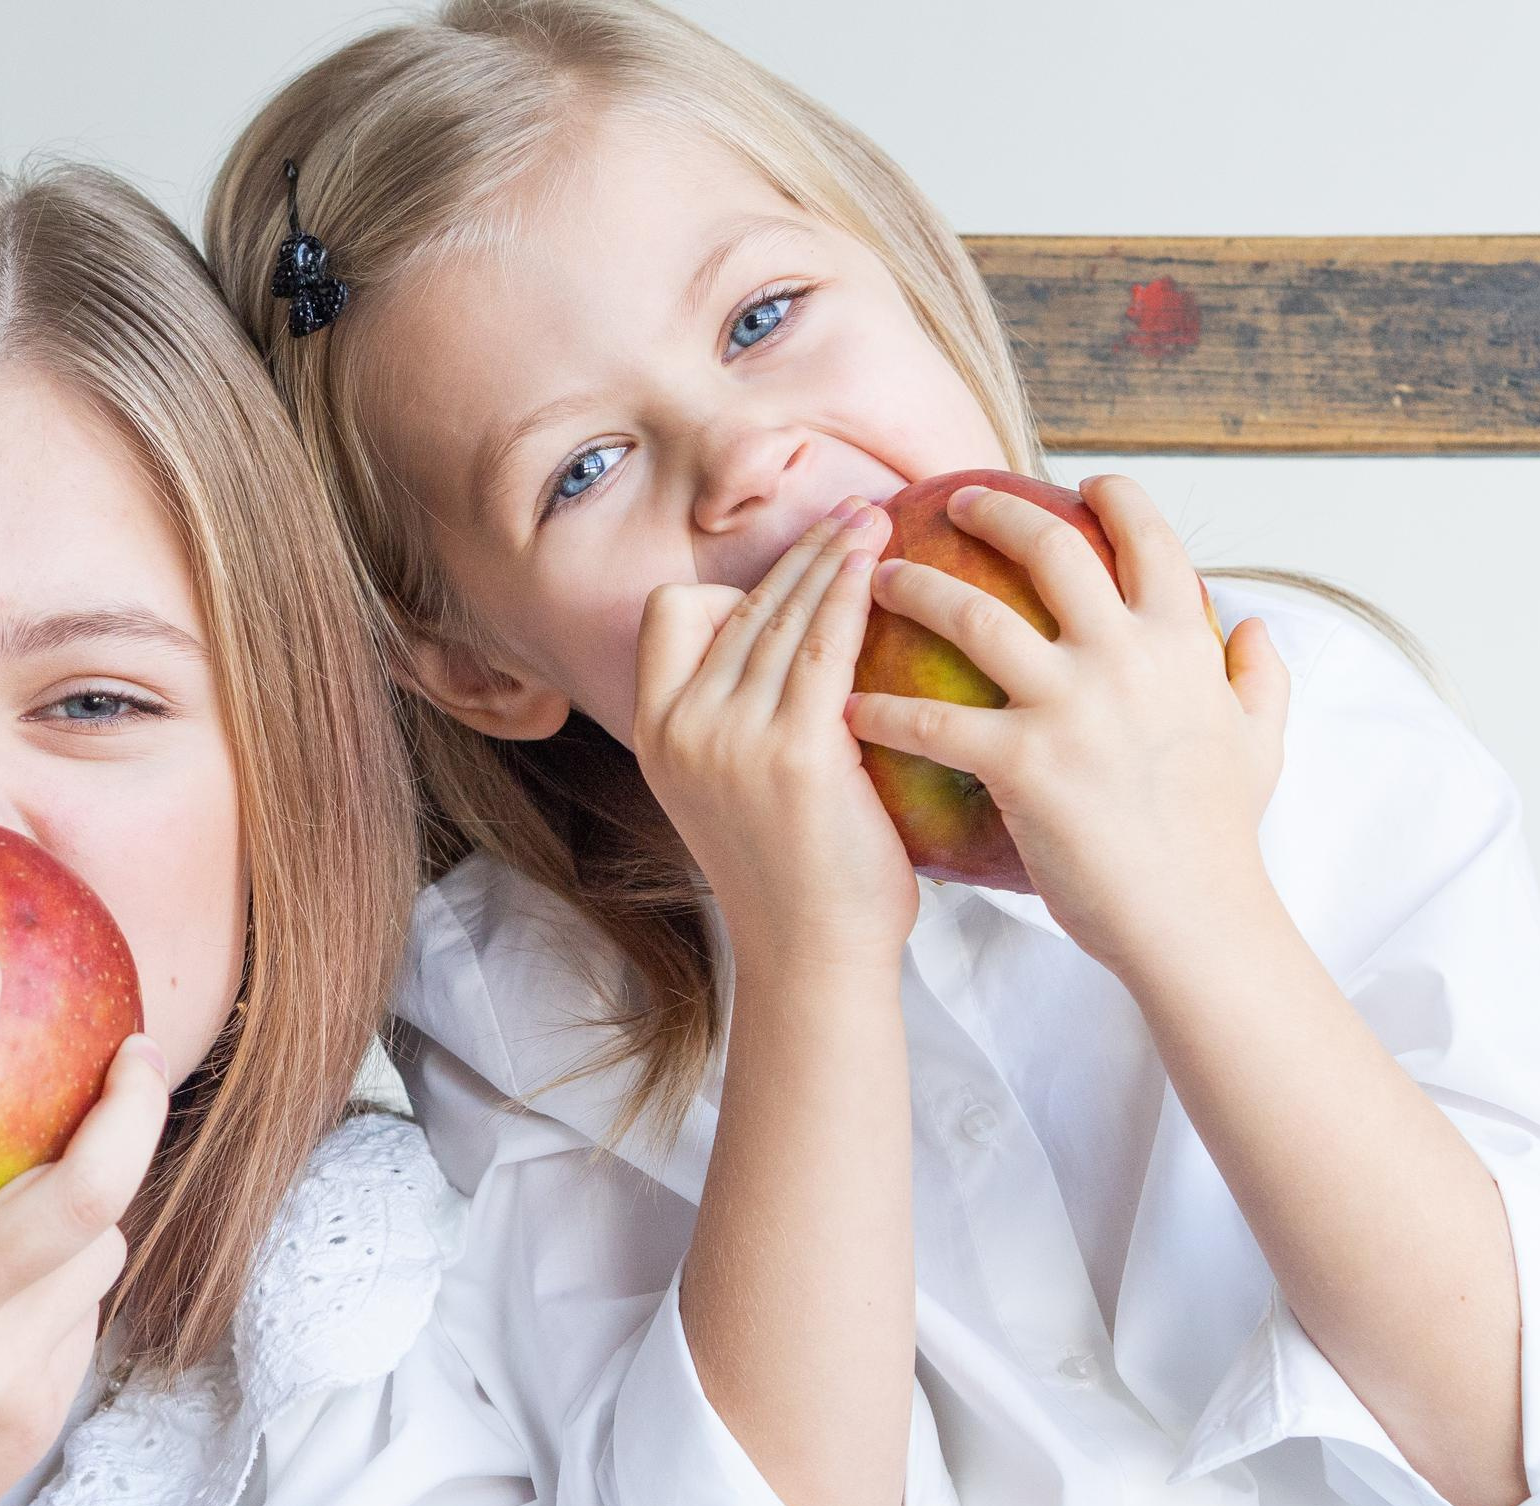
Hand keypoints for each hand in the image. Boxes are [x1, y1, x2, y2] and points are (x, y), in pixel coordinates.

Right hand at [634, 496, 919, 972]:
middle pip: (738, 602)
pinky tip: (883, 562)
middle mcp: (680, 727)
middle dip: (801, 550)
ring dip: (833, 554)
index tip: (793, 571)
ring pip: (782, 610)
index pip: (672, 613)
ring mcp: (729, 737)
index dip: (733, 584)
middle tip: (855, 513)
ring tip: (876, 521)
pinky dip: (852, 590)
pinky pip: (823, 643)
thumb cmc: (794, 878)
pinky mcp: (791, 751)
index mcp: (655, 733)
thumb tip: (795, 646)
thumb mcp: (729, 788)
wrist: (811, 957)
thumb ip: (740, 716)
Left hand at [844, 473, 1288, 971]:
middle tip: (950, 500)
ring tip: (877, 581)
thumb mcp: (1260, 744)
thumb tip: (1253, 626)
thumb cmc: (1220, 839)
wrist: (1196, 921)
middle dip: (992, 509)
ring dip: (914, 588)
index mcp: (1182, 644)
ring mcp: (1071, 706)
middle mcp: (1126, 657)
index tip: (1078, 482)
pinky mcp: (1022, 763)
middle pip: (1048, 547)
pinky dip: (882, 713)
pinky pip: (932, 723)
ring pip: (973, 615)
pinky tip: (847, 708)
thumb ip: (1258, 676)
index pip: (1149, 537)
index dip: (1113, 496)